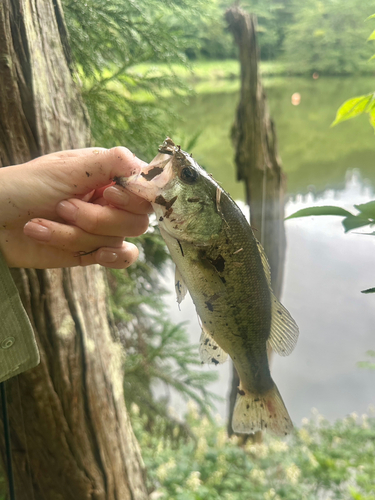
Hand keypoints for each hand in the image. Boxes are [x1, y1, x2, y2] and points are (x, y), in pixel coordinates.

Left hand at [0, 147, 152, 268]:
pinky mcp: (92, 251)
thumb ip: (109, 163)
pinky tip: (96, 254)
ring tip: (42, 224)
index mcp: (107, 175)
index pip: (145, 188)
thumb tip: (144, 165)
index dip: (134, 196)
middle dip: (97, 218)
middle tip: (62, 207)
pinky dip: (112, 258)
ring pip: (119, 239)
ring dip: (77, 235)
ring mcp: (102, 228)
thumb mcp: (65, 169)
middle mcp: (110, 201)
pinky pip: (121, 259)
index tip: (109, 193)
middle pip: (137, 219)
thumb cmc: (22, 187)